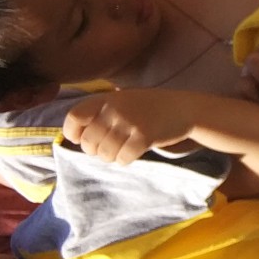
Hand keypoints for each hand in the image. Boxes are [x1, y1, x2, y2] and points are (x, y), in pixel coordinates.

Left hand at [63, 89, 201, 164]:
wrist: (185, 108)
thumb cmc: (150, 107)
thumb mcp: (123, 100)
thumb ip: (100, 113)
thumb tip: (77, 137)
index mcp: (107, 99)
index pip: (74, 117)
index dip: (73, 133)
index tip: (81, 139)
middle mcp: (115, 109)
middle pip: (88, 141)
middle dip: (95, 150)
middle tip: (108, 147)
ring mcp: (130, 123)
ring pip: (104, 154)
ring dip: (111, 157)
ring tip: (122, 150)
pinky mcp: (145, 137)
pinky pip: (122, 159)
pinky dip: (125, 160)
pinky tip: (133, 153)